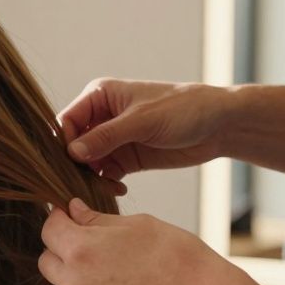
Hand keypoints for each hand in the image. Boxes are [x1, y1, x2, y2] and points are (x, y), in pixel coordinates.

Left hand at [38, 198, 249, 284]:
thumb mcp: (135, 224)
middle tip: (89, 239)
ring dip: (77, 273)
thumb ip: (95, 219)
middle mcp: (75, 283)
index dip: (59, 218)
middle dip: (61, 247)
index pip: (48, 229)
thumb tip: (72, 211)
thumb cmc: (175, 255)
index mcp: (80, 250)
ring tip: (113, 266)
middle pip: (47, 260)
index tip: (70, 215)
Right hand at [58, 78, 233, 191]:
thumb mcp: (142, 121)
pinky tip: (119, 188)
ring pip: (86, 163)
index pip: (67, 121)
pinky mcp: (125, 158)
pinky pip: (104, 174)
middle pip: (73, 144)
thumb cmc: (183, 109)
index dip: (65, 142)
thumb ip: (106, 136)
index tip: (74, 162)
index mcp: (100, 96)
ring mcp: (113, 139)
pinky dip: (106, 184)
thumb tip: (72, 152)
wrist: (219, 125)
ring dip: (91, 177)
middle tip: (86, 181)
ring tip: (106, 187)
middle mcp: (101, 117)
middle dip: (77, 164)